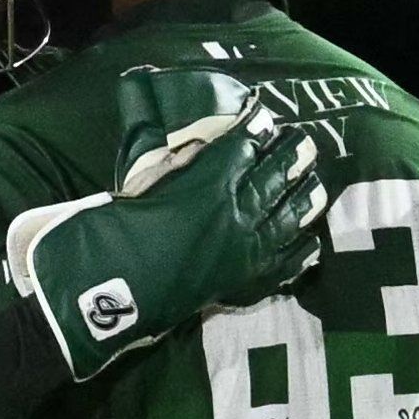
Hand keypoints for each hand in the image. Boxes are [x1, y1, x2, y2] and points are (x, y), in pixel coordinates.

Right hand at [6, 72, 325, 380]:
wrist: (102, 299)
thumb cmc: (107, 236)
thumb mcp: (135, 189)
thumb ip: (170, 171)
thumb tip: (190, 156)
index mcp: (206, 186)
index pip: (242, 149)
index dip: (255, 131)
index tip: (264, 119)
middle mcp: (234, 216)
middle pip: (272, 179)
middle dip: (290, 158)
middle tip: (304, 143)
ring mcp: (242, 252)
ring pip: (285, 219)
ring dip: (303, 199)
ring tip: (316, 184)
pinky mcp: (239, 283)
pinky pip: (280, 265)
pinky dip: (297, 253)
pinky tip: (310, 244)